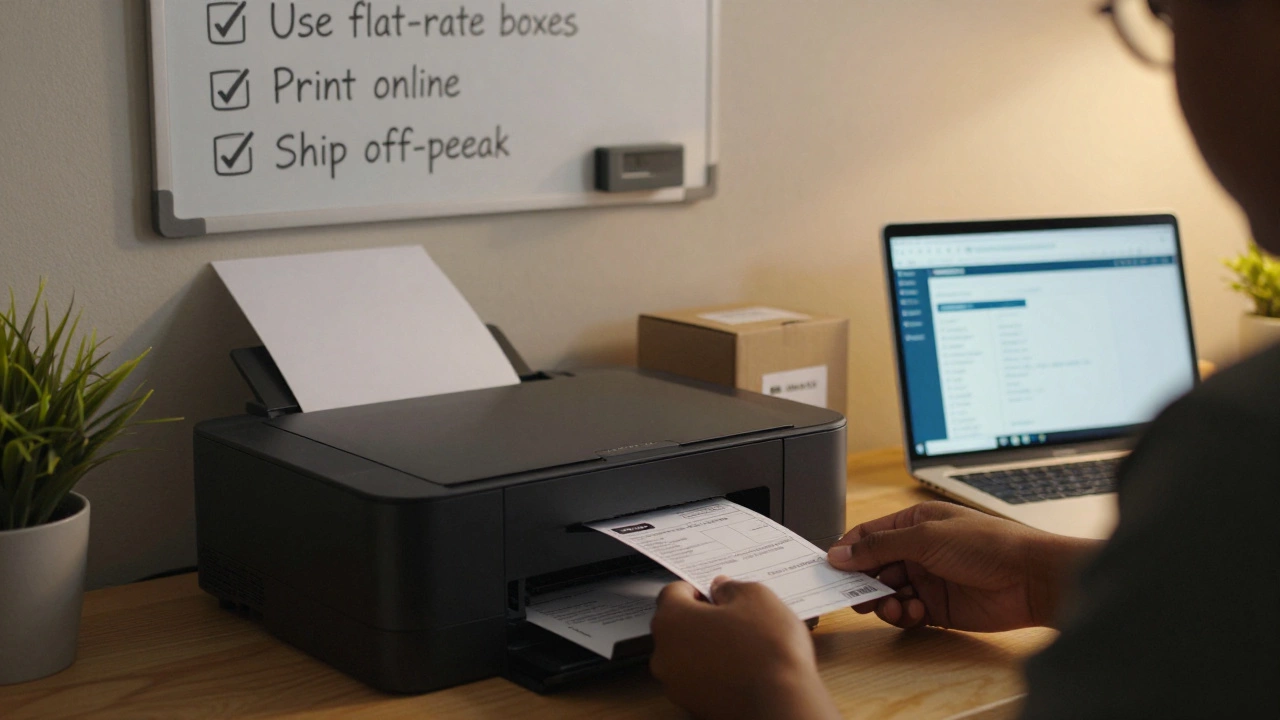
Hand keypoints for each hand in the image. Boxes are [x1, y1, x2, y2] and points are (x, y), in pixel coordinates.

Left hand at [650, 577, 840, 719]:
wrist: (782, 703)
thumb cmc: (767, 651)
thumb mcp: (756, 597)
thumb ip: (731, 588)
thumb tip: (722, 589)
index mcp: (672, 619)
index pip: (672, 592)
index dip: (697, 589)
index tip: (716, 594)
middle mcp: (664, 653)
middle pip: (677, 625)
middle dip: (702, 620)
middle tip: (735, 619)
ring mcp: (676, 684)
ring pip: (687, 655)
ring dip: (708, 648)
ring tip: (743, 648)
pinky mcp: (692, 706)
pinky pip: (699, 680)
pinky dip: (714, 673)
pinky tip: (742, 670)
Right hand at [827, 501, 1097, 631]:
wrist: (1031, 579)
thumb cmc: (988, 544)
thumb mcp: (925, 537)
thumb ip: (879, 547)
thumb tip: (841, 552)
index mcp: (914, 523)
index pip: (869, 535)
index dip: (848, 550)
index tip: (830, 567)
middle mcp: (918, 550)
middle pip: (873, 567)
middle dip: (862, 581)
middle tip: (856, 594)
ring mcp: (928, 579)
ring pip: (887, 593)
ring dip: (883, 601)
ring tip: (891, 605)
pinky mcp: (938, 608)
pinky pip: (906, 613)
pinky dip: (902, 615)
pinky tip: (912, 612)